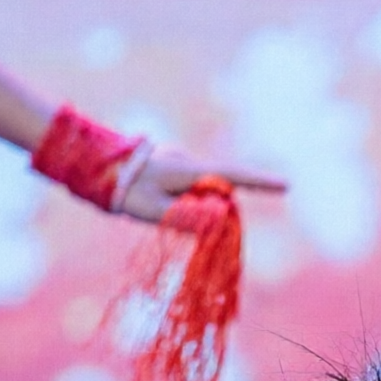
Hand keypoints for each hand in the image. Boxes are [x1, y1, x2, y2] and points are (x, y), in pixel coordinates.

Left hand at [117, 150, 284, 224]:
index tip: (287, 185)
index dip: (261, 183)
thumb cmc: (124, 189)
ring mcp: (180, 161)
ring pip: (200, 190)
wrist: (93, 165)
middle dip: (210, 208)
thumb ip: (190, 218)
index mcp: (188, 170)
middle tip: (173, 216)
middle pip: (216, 189)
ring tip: (155, 206)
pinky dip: (181, 200)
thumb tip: (219, 219)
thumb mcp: (156, 211)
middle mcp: (188, 161)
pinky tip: (155, 199)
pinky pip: (187, 188)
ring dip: (190, 205)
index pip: (233, 176)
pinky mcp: (172, 165)